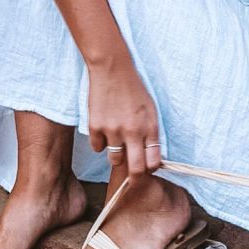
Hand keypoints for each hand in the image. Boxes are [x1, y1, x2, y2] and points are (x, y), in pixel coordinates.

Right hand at [87, 59, 162, 181]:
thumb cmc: (134, 89)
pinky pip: (97, 147)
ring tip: (117, 140)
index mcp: (150, 127)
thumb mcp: (151, 110)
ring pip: (114, 160)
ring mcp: (113, 130)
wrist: (112, 69)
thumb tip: (150, 158)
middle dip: (135, 179)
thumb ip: (151, 134)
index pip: (153, 162)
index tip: (146, 167)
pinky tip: (104, 128)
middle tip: (132, 178)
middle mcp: (132, 131)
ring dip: (116, 155)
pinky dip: (100, 142)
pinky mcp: (95, 126)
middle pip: (135, 170)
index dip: (150, 169)